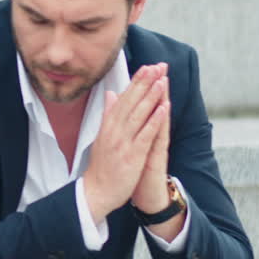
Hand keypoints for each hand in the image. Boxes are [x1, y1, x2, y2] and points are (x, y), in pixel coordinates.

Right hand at [83, 63, 168, 222]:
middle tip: (157, 66)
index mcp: (108, 126)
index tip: (147, 67)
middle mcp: (114, 131)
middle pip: (131, 102)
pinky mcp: (131, 156)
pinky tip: (163, 108)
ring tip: (161, 80)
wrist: (95, 192)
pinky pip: (144, 135)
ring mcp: (122, 143)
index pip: (123, 98)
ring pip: (138, 115)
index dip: (136, 82)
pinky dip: (154, 120)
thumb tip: (111, 94)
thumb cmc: (101, 167)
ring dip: (151, 96)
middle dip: (145, 83)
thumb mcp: (101, 137)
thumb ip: (108, 114)